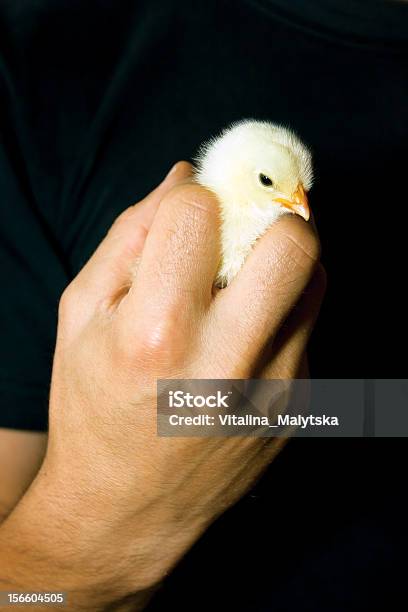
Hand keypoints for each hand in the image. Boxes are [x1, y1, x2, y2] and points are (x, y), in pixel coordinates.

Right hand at [1, 162, 324, 608]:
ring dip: (280, 266)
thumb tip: (183, 176)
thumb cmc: (93, 407)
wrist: (125, 508)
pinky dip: (280, 314)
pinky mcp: (298, 407)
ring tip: (237, 290)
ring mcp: (273, 389)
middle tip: (238, 232)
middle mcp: (227, 363)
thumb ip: (130, 236)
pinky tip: (242, 342)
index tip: (189, 212)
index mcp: (156, 335)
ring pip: (315, 279)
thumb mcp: (82, 316)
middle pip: (292, 241)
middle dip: (267, 216)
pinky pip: (308, 328)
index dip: (192, 198)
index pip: (200, 213)